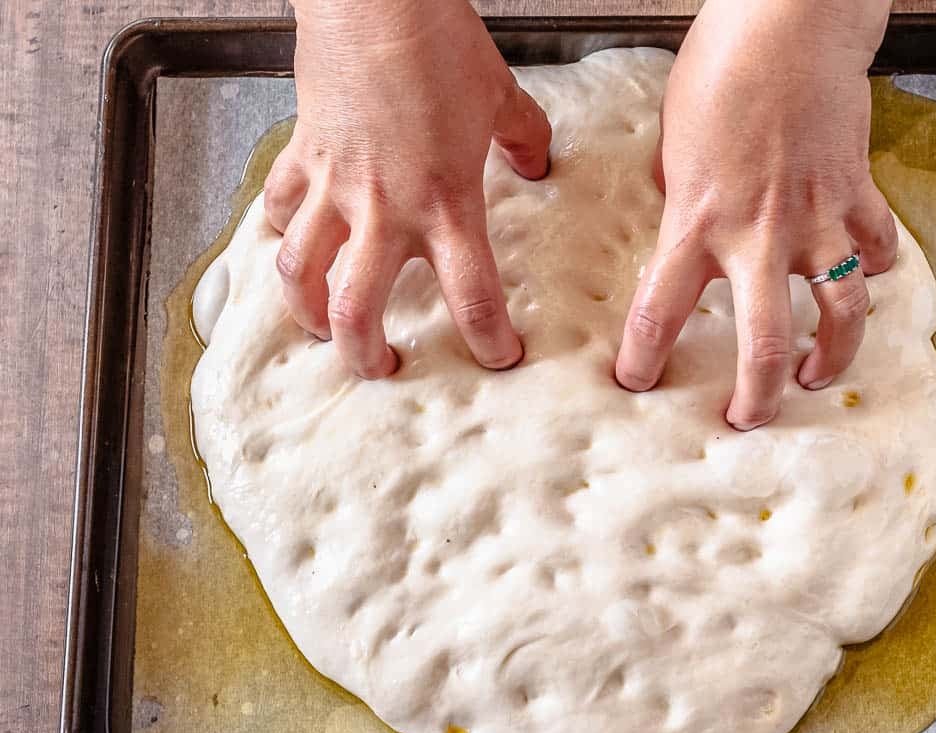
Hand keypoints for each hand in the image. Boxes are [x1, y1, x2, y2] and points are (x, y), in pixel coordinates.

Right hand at [264, 0, 550, 377]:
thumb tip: (536, 163)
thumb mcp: (500, 97)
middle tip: (382, 366)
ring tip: (321, 327)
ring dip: (306, 310)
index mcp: (446, 203)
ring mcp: (334, 186)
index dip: (488, 339)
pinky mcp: (301, 156)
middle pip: (358, 308)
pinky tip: (290, 243)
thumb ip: (525, 139)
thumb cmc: (438, 44)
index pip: (472, 295)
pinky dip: (280, 231)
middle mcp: (385, 208)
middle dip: (365, 353)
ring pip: (299, 271)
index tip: (500, 358)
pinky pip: (279, 208)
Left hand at [615, 0, 896, 429]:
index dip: (643, 360)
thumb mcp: (674, 140)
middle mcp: (757, 237)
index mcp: (695, 223)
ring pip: (840, 314)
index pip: (657, 312)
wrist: (789, 24)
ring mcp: (815, 220)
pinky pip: (877, 247)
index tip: (635, 383)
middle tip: (745, 420)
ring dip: (833, 355)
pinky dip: (875, 266)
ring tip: (818, 376)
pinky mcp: (857, 194)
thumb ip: (680, 193)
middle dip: (755, 398)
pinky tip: (866, 276)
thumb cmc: (720, 69)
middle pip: (763, 346)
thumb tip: (684, 214)